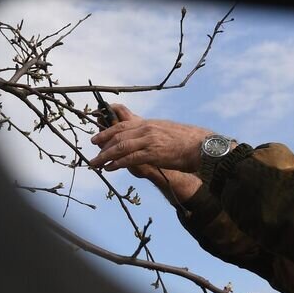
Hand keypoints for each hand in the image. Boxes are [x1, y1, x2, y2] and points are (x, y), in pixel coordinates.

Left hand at [88, 104, 211, 173]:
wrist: (202, 146)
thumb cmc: (188, 141)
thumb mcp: (167, 132)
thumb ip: (153, 135)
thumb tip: (145, 141)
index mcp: (149, 124)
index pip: (122, 125)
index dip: (107, 132)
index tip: (96, 139)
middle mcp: (147, 129)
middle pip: (118, 135)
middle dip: (102, 145)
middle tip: (92, 154)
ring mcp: (149, 141)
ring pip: (120, 147)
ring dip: (105, 156)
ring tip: (95, 164)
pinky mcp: (153, 153)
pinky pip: (130, 158)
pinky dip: (117, 163)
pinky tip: (109, 168)